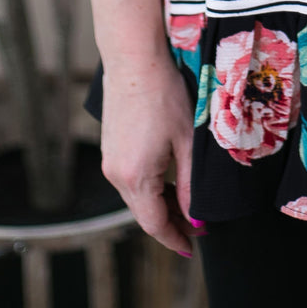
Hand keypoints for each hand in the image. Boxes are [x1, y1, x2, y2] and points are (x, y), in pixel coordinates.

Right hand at [99, 54, 201, 255]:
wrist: (134, 60)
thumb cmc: (164, 95)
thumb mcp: (186, 142)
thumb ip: (190, 185)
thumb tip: (196, 216)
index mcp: (135, 178)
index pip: (154, 224)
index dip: (174, 238)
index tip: (191, 247)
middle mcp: (115, 175)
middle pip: (144, 213)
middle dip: (170, 223)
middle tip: (197, 226)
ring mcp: (109, 161)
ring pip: (136, 197)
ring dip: (160, 205)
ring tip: (186, 203)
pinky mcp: (109, 148)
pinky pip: (129, 179)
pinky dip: (149, 187)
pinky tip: (167, 179)